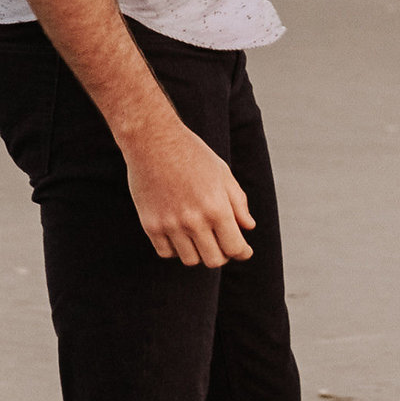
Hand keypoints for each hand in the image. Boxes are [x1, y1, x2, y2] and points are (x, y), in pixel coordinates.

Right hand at [125, 115, 256, 265]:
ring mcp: (170, 225)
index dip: (242, 252)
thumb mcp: (222, 173)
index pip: (234, 248)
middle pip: (213, 260)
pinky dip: (176, 249)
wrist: (153, 140)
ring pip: (190, 260)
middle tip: (222, 244)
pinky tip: (180, 234)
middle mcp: (194, 220)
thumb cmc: (192, 154)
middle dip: (223, 254)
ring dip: (199, 252)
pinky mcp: (150, 225)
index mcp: (216, 207)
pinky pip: (167, 253)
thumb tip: (248, 227)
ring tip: (200, 236)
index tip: (243, 250)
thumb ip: (238, 202)